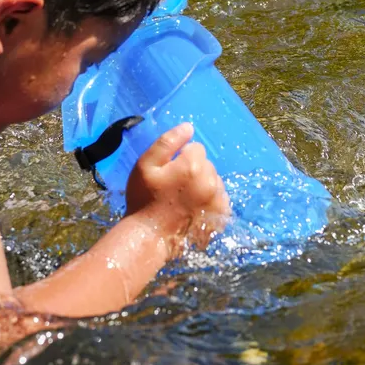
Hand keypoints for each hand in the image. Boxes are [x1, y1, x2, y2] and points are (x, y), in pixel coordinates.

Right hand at [125, 123, 229, 254]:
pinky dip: (210, 200)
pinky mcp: (221, 216)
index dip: (180, 157)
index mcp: (193, 166)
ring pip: (214, 180)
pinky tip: (194, 208)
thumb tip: (189, 127)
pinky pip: (220, 198)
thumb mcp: (146, 164)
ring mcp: (218, 201)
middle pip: (207, 164)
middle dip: (193, 170)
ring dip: (203, 184)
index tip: (169, 172)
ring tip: (184, 199)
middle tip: (174, 186)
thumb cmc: (143, 198)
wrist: (149, 237)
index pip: (196, 148)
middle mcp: (211, 182)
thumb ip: (168, 142)